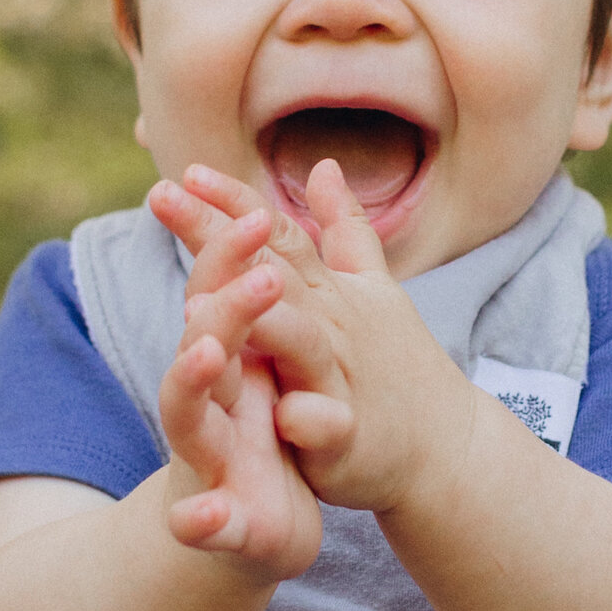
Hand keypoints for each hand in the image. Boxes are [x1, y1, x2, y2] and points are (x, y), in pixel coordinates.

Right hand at [148, 184, 323, 575]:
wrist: (249, 533)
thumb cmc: (263, 442)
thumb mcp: (271, 367)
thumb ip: (266, 299)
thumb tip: (265, 214)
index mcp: (230, 363)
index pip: (218, 294)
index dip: (229, 253)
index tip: (257, 215)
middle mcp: (206, 402)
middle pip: (202, 340)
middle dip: (222, 305)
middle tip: (258, 272)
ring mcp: (205, 460)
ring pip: (185, 414)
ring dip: (190, 380)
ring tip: (208, 350)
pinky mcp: (219, 523)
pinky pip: (202, 522)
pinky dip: (198, 520)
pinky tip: (198, 517)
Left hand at [158, 160, 478, 521]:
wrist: (446, 444)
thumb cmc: (395, 363)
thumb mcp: (374, 287)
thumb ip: (344, 229)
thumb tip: (325, 166)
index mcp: (329, 290)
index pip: (277, 233)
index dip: (233, 199)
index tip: (185, 169)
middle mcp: (332, 323)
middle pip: (270, 270)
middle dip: (218, 235)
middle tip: (164, 199)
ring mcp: (339, 378)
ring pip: (299, 341)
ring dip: (258, 320)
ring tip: (199, 305)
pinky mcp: (348, 435)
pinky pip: (327, 424)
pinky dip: (308, 417)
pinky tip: (283, 414)